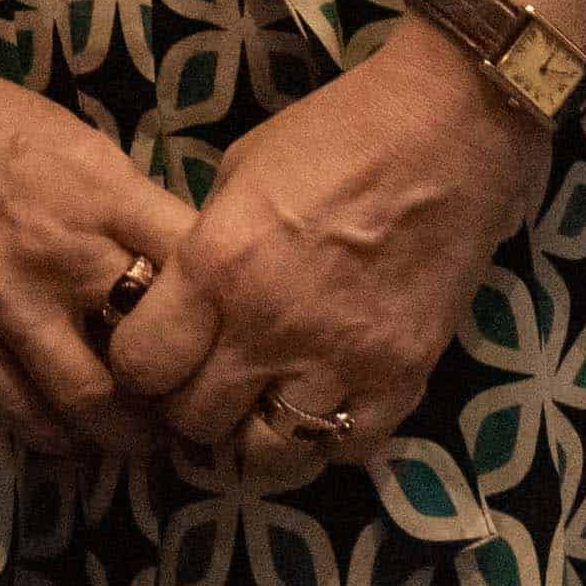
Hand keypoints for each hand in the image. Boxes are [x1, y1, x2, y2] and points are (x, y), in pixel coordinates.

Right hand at [0, 1, 201, 456]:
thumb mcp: (82, 143)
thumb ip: (131, 206)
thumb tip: (184, 265)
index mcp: (103, 194)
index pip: (193, 268)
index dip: (226, 310)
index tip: (235, 335)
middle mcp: (61, 254)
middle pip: (150, 353)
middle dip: (182, 397)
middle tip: (198, 413)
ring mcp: (3, 301)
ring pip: (86, 402)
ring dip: (124, 436)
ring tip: (142, 441)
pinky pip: (15, 409)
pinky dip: (54, 435)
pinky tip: (73, 438)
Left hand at [109, 18, 550, 482]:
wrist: (448, 131)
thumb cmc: (333, 135)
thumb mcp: (238, 173)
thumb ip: (205, 247)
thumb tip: (181, 301)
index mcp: (218, 265)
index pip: (141, 364)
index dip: (138, 367)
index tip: (153, 357)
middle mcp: (270, 326)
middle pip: (196, 420)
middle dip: (187, 408)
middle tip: (202, 386)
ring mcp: (340, 361)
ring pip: (265, 455)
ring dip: (250, 438)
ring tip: (256, 409)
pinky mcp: (401, 379)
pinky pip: (344, 448)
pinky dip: (323, 438)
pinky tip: (320, 403)